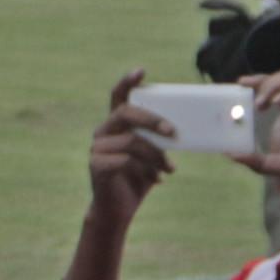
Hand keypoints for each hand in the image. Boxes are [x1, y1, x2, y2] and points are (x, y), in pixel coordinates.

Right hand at [84, 69, 176, 221]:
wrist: (119, 209)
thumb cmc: (139, 178)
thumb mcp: (153, 155)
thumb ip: (159, 141)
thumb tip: (183, 131)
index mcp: (117, 125)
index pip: (118, 96)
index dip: (127, 82)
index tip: (142, 71)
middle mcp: (103, 132)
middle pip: (125, 113)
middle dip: (151, 120)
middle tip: (172, 132)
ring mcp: (97, 148)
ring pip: (131, 141)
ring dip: (156, 155)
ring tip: (170, 168)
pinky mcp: (96, 165)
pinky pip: (125, 160)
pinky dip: (147, 170)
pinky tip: (156, 180)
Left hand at [246, 67, 279, 206]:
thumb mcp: (278, 165)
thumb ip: (256, 159)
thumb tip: (230, 155)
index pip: (279, 88)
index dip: (261, 82)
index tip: (241, 84)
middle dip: (265, 81)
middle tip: (248, 92)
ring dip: (276, 84)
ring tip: (262, 103)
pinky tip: (278, 102)